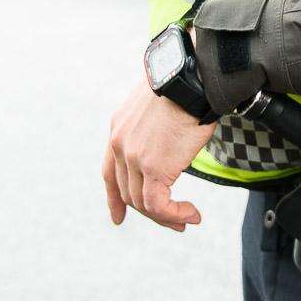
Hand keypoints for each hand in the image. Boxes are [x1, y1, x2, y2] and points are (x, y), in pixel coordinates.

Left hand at [102, 77, 214, 230]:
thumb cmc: (185, 86)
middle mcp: (119, 144)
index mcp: (119, 129)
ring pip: (143, 203)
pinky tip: (192, 214)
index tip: (119, 216)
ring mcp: (133, 157)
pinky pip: (158, 205)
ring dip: (167, 217)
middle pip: (128, 192)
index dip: (113, 198)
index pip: (109, 172)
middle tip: (176, 221)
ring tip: (188, 219)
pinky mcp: (153, 168)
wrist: (190, 78)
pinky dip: (174, 215)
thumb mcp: (160, 106)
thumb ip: (156, 127)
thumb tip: (172, 138)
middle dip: (151, 212)